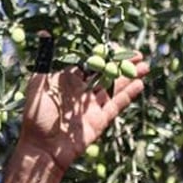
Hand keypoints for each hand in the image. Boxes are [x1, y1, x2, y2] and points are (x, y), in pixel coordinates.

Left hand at [15, 55, 148, 172]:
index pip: (90, 63)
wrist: (42, 149)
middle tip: (140, 54)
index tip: (118, 45)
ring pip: (114, 88)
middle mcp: (81, 92)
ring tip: (145, 66)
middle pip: (106, 74)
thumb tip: (44, 33)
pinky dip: (127, 95)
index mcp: (67, 80)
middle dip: (122, 64)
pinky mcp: (100, 120)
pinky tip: (139, 85)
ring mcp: (92, 106)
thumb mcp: (38, 83)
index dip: (105, 54)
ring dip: (129, 77)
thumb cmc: (37, 115)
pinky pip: (116, 105)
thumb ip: (45, 58)